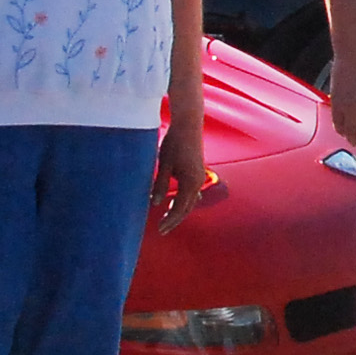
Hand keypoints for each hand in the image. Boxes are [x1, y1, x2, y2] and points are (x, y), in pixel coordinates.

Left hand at [152, 113, 210, 233]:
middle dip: (175, 219)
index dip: (170, 220)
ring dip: (180, 211)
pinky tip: (177, 202)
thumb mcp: (164, 164)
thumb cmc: (175, 142)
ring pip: (191, 200)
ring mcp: (200, 176)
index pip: (180, 209)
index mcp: (190, 182)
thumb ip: (160, 184)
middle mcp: (198, 182)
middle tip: (162, 230)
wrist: (188, 124)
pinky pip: (192, 192)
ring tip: (168, 219)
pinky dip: (184, 201)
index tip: (160, 230)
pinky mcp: (198, 171)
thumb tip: (155, 203)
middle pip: (187, 208)